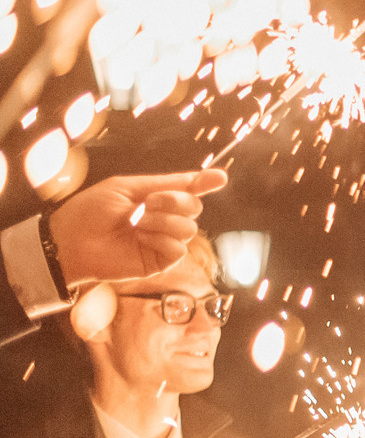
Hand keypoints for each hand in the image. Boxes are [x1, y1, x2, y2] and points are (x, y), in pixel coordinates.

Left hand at [48, 170, 227, 285]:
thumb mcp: (128, 187)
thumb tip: (210, 175)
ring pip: (188, 228)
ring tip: (136, 224)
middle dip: (173, 201)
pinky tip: (140, 239)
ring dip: (162, 221)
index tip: (219, 178)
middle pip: (194, 206)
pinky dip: (160, 240)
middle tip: (148, 203)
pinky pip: (179, 248)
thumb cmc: (92, 211)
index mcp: (156, 199)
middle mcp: (164, 219)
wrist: (71, 239)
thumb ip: (167, 183)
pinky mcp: (161, 261)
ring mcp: (164, 241)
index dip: (204, 183)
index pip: (188, 190)